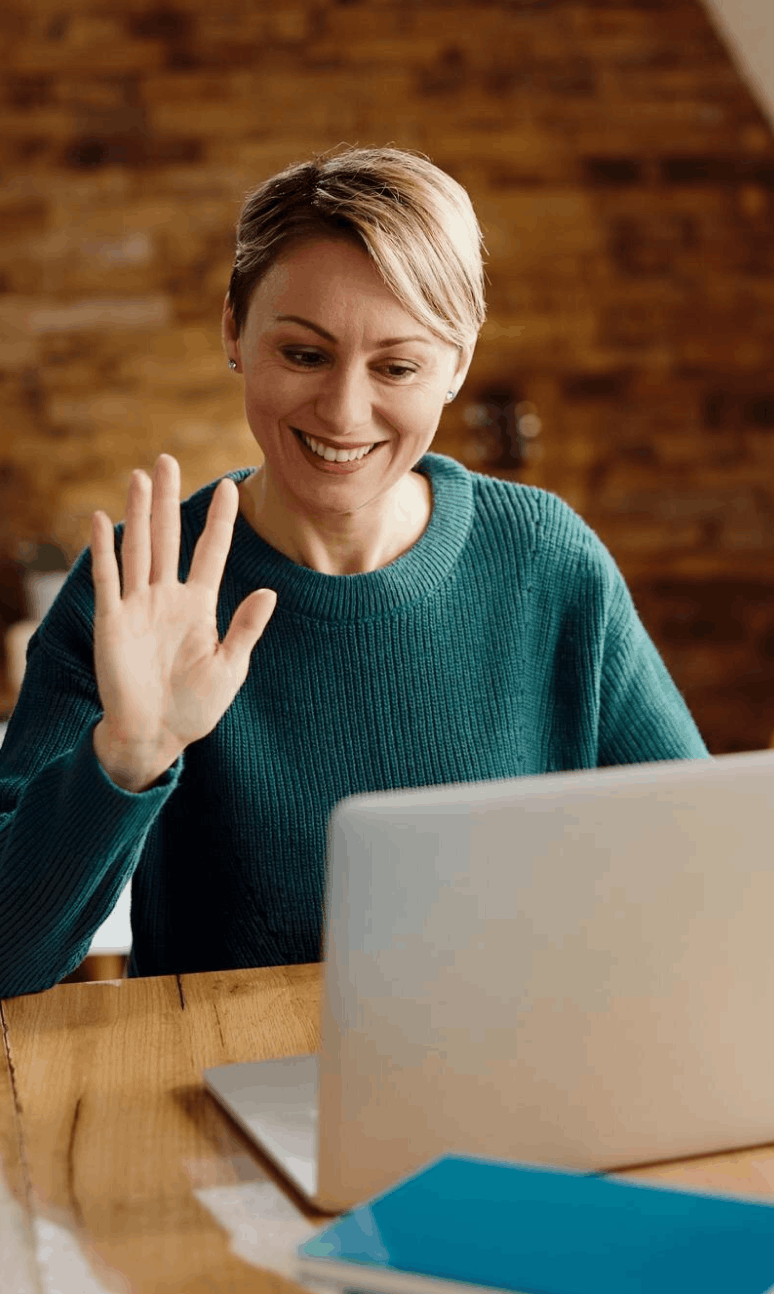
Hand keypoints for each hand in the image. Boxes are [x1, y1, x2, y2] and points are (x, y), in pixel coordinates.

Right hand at [91, 454, 276, 761]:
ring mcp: (137, 606)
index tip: (229, 487)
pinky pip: (107, 579)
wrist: (156, 736)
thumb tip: (270, 592)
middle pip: (168, 537)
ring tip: (139, 476)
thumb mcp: (230, 668)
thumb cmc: (195, 707)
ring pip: (139, 548)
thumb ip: (246, 628)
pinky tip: (101, 519)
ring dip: (138, 512)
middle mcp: (166, 598)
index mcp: (198, 605)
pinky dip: (103, 549)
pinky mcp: (112, 622)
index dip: (219, 520)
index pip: (211, 552)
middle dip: (167, 498)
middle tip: (166, 458)